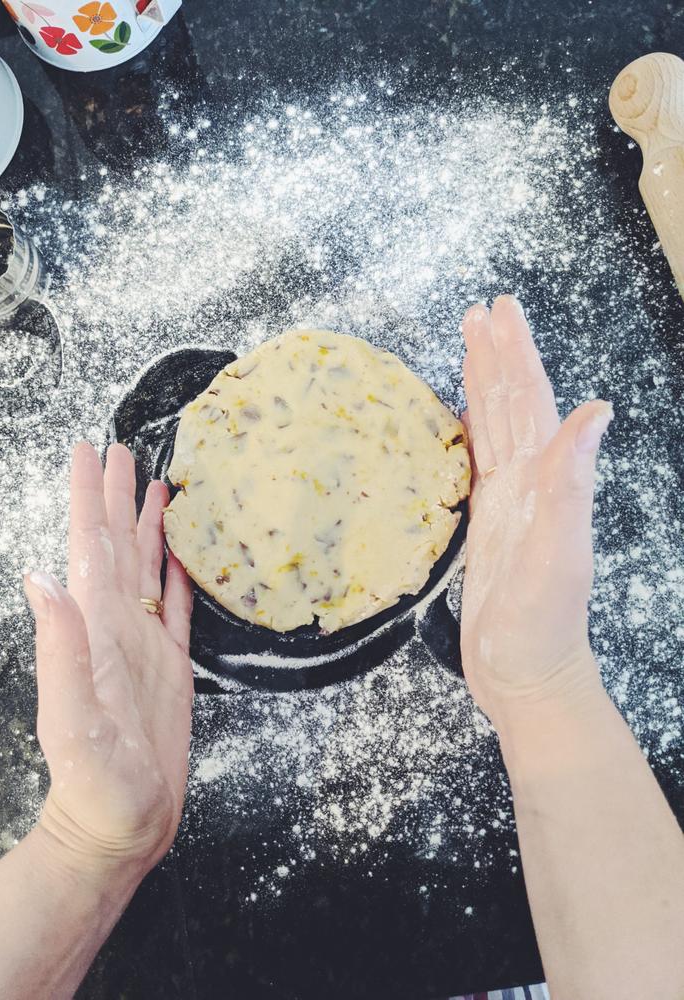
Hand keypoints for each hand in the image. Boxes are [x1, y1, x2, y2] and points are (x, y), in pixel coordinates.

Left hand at [24, 443, 192, 880]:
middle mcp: (116, 625)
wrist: (119, 826)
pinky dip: (179, 571)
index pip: (90, 546)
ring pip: (147, 567)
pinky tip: (182, 552)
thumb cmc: (95, 783)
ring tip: (156, 485)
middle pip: (118, 545)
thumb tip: (40, 578)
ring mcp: (144, 643)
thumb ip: (60, 649)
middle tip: (123, 449)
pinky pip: (177, 605)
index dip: (89, 497)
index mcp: (94, 627)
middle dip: (117, 496)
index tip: (90, 450)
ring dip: (149, 525)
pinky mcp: (171, 665)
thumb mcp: (73, 718)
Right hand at [459, 296, 611, 732]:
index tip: (501, 311)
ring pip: (495, 427)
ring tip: (469, 345)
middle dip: (498, 355)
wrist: (526, 677)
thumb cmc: (541, 626)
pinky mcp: (486, 524)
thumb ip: (571, 483)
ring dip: (485, 384)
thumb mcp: (560, 554)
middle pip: (513, 404)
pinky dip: (472, 431)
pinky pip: (478, 463)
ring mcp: (508, 503)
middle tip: (480, 311)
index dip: (518, 355)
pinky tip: (465, 416)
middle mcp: (530, 483)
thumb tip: (595, 410)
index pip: (532, 403)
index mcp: (546, 481)